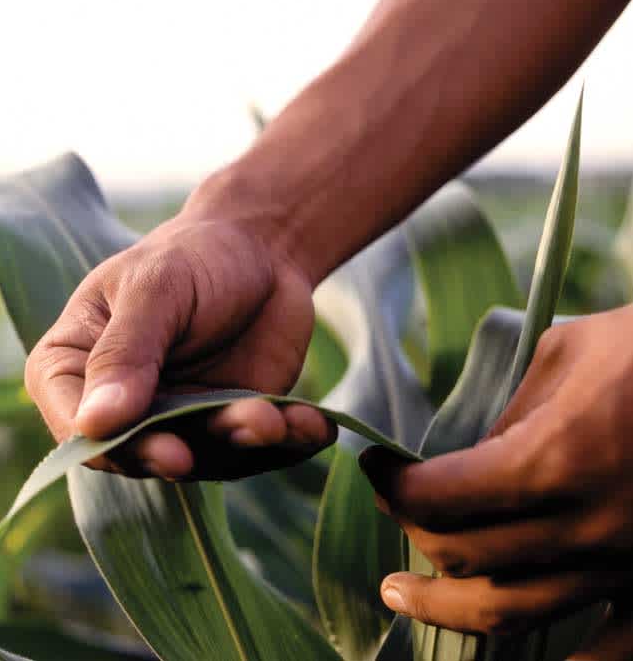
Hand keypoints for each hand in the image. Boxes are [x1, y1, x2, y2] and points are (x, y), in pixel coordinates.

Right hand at [24, 208, 335, 480]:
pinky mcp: (228, 428)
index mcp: (74, 364)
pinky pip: (255, 452)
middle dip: (168, 457)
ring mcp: (174, 422)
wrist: (264, 249)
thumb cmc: (191, 256)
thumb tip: (94, 423)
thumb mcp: (155, 289)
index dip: (105, 444)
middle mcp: (118, 405)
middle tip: (193, 456)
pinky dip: (285, 442)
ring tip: (273, 419)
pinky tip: (313, 425)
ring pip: (200, 459)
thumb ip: (125, 353)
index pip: (71, 421)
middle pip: (131, 454)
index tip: (148, 444)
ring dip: (236, 444)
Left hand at [360, 306, 632, 647]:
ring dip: (447, 607)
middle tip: (391, 513)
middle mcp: (591, 526)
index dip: (391, 485)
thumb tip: (462, 457)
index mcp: (557, 459)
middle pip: (465, 556)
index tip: (374, 466)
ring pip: (515, 613)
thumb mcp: (569, 351)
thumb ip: (507, 413)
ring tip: (403, 596)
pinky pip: (607, 653)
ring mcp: (631, 566)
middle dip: (412, 533)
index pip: (438, 497)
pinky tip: (508, 655)